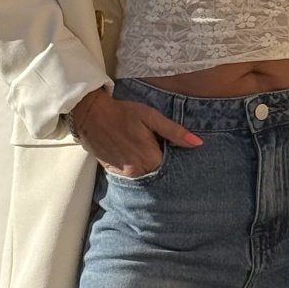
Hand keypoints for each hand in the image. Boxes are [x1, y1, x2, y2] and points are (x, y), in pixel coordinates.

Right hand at [69, 89, 201, 177]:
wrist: (91, 114)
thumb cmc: (123, 113)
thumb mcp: (151, 117)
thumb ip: (174, 132)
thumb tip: (198, 143)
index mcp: (151, 159)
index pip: (173, 165)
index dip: (174, 156)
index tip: (172, 147)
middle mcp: (139, 171)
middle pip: (159, 171)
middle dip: (163, 161)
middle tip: (157, 145)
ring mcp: (126, 174)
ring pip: (146, 174)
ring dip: (149, 164)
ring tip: (145, 148)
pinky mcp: (115, 173)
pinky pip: (133, 174)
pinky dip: (137, 166)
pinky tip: (134, 153)